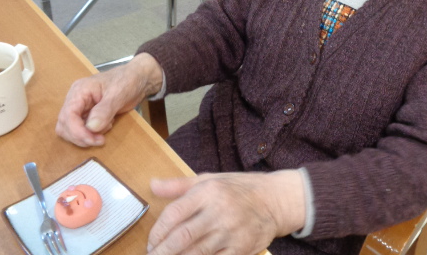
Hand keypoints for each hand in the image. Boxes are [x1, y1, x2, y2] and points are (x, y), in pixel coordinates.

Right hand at [56, 53, 162, 146]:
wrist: (138, 79)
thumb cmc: (128, 81)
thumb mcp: (118, 94)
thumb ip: (105, 110)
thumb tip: (91, 127)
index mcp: (80, 90)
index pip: (68, 115)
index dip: (77, 131)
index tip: (92, 139)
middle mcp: (76, 99)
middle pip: (65, 125)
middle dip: (80, 136)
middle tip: (100, 140)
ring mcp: (81, 107)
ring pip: (71, 130)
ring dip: (86, 136)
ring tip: (107, 127)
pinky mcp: (88, 115)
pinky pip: (82, 129)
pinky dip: (92, 133)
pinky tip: (107, 125)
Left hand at [147, 170, 305, 254]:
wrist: (275, 200)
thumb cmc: (239, 189)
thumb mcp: (210, 179)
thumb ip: (179, 185)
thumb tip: (153, 185)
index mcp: (209, 191)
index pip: (174, 214)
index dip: (157, 232)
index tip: (150, 242)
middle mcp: (219, 211)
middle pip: (181, 237)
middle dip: (162, 252)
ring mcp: (231, 232)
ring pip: (196, 254)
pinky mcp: (241, 249)